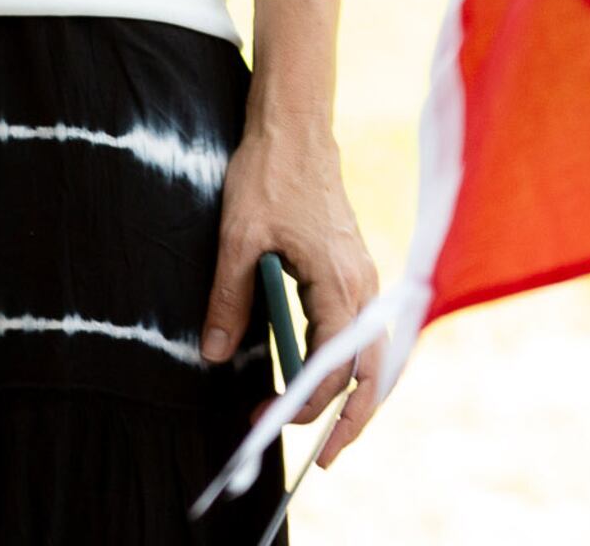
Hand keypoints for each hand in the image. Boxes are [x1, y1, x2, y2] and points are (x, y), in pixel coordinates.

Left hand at [198, 110, 385, 467]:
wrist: (295, 128)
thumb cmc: (269, 175)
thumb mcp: (237, 239)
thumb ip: (229, 300)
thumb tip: (214, 356)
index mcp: (339, 284)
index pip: (331, 368)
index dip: (300, 404)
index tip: (262, 419)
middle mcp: (362, 287)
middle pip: (372, 374)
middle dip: (350, 422)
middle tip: (323, 461)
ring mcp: (364, 278)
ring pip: (375, 356)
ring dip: (356, 398)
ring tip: (332, 433)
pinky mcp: (355, 270)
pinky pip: (365, 333)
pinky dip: (355, 366)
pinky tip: (330, 379)